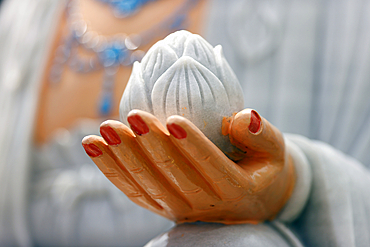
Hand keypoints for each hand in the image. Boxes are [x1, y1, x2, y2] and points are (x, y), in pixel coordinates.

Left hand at [82, 109, 294, 223]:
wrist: (252, 199)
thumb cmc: (262, 168)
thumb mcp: (275, 151)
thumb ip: (262, 134)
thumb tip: (242, 117)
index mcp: (236, 190)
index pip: (212, 167)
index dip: (193, 146)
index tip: (173, 120)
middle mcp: (205, 205)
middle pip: (173, 176)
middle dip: (151, 146)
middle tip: (134, 116)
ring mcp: (179, 209)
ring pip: (147, 184)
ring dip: (123, 157)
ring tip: (105, 129)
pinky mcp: (161, 205)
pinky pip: (132, 190)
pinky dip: (110, 169)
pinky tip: (92, 146)